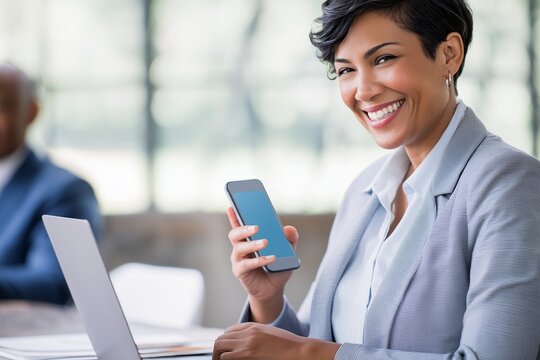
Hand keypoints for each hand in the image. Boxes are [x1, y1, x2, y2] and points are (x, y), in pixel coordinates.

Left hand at [212, 323, 339, 359]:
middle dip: (218, 349)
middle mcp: (247, 332)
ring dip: (217, 356)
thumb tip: (246, 343)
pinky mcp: (247, 354)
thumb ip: (256, 336)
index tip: (225, 351)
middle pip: (222, 338)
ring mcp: (246, 343)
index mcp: (253, 326)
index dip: (225, 341)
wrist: (299, 351)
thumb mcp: (270, 334)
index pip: (229, 331)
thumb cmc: (289, 345)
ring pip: (219, 346)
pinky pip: (225, 357)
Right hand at [226, 207, 298, 322]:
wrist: (273, 289)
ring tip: (265, 242)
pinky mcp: (240, 271)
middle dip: (244, 228)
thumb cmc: (277, 267)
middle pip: (235, 234)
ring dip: (253, 244)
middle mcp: (240, 247)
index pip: (239, 223)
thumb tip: (288, 229)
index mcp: (249, 238)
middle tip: (256, 227)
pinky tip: (271, 258)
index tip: (233, 205)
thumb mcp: (289, 251)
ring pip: (239, 248)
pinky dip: (259, 260)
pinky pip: (246, 264)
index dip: (234, 215)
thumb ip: (290, 239)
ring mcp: (238, 259)